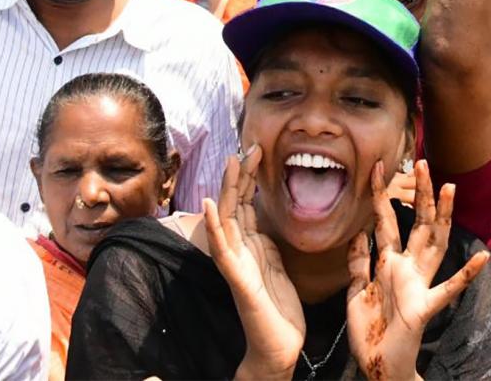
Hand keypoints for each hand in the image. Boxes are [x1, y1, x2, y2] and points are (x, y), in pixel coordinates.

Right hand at [204, 147, 304, 379]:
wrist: (279, 344)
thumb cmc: (277, 303)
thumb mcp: (274, 258)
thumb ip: (263, 235)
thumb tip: (258, 208)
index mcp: (250, 243)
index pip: (245, 202)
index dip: (248, 176)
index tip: (257, 149)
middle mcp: (239, 249)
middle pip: (234, 205)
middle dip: (239, 175)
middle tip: (245, 147)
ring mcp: (236, 263)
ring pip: (227, 220)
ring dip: (228, 189)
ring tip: (230, 163)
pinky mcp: (238, 279)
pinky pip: (224, 250)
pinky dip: (214, 227)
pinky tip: (210, 207)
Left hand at [347, 161, 488, 380]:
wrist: (378, 368)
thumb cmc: (369, 330)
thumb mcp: (357, 291)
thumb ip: (359, 262)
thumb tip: (358, 232)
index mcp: (389, 263)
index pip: (387, 221)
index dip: (381, 195)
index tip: (378, 167)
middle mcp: (408, 268)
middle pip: (418, 223)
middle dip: (420, 193)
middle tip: (422, 162)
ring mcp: (418, 285)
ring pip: (435, 244)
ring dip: (443, 217)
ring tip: (450, 189)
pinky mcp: (424, 308)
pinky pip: (448, 290)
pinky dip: (466, 275)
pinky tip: (482, 259)